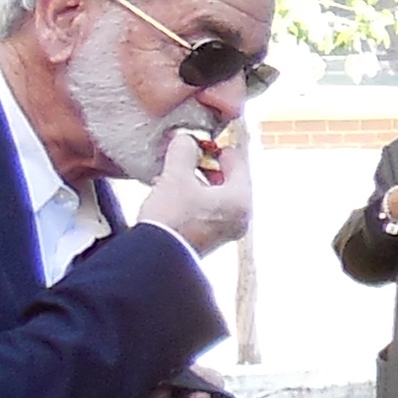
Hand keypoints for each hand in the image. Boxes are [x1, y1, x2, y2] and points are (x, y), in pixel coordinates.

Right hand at [145, 124, 248, 253]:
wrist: (156, 258)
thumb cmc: (170, 217)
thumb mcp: (175, 177)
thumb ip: (183, 152)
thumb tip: (186, 138)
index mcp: (241, 199)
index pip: (237, 162)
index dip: (216, 149)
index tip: (198, 143)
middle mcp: (241, 216)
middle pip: (228, 180)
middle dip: (205, 167)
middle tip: (185, 157)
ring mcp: (228, 230)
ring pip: (216, 196)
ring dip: (196, 183)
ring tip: (174, 175)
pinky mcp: (212, 240)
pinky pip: (208, 211)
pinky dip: (194, 199)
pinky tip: (172, 195)